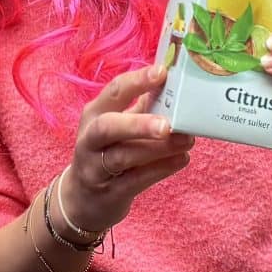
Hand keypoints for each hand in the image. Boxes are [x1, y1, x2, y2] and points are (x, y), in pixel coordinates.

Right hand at [59, 65, 192, 233]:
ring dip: (157, 149)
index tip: (162, 72)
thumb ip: (144, 106)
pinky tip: (181, 159)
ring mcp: (96, 168)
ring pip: (123, 157)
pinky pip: (135, 180)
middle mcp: (90, 139)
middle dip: (138, 124)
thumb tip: (178, 83)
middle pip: (107, 128)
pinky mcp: (110, 192)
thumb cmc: (109, 151)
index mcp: (95, 114)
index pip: (114, 92)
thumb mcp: (119, 125)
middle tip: (168, 124)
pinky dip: (161, 169)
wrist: (85, 199)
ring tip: (186, 140)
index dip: (137, 81)